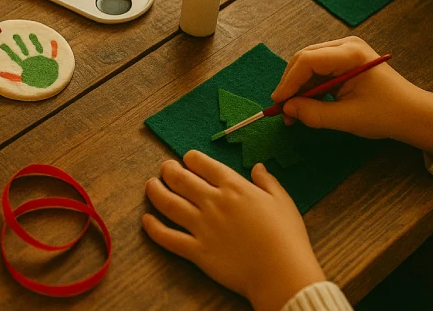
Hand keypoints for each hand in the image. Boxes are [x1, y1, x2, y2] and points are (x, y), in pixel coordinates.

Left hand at [143, 152, 324, 310]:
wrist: (281, 273)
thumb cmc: (286, 237)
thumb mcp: (282, 201)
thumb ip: (267, 181)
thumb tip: (257, 167)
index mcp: (234, 187)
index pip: (203, 164)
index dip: (191, 158)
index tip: (187, 158)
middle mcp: (213, 202)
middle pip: (181, 179)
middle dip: (169, 170)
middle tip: (164, 168)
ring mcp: (202, 226)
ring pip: (169, 203)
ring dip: (155, 191)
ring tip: (150, 185)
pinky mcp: (197, 251)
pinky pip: (168, 237)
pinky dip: (153, 228)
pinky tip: (146, 220)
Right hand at [273, 37, 432, 152]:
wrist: (415, 114)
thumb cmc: (387, 115)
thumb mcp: (347, 118)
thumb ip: (313, 114)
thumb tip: (286, 110)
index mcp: (350, 54)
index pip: (307, 60)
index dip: (288, 81)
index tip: (279, 103)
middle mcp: (346, 45)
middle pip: (304, 59)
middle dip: (291, 84)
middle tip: (283, 109)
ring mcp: (346, 51)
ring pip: (308, 64)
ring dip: (298, 86)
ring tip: (293, 111)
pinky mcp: (345, 60)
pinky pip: (318, 69)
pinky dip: (309, 86)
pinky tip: (306, 104)